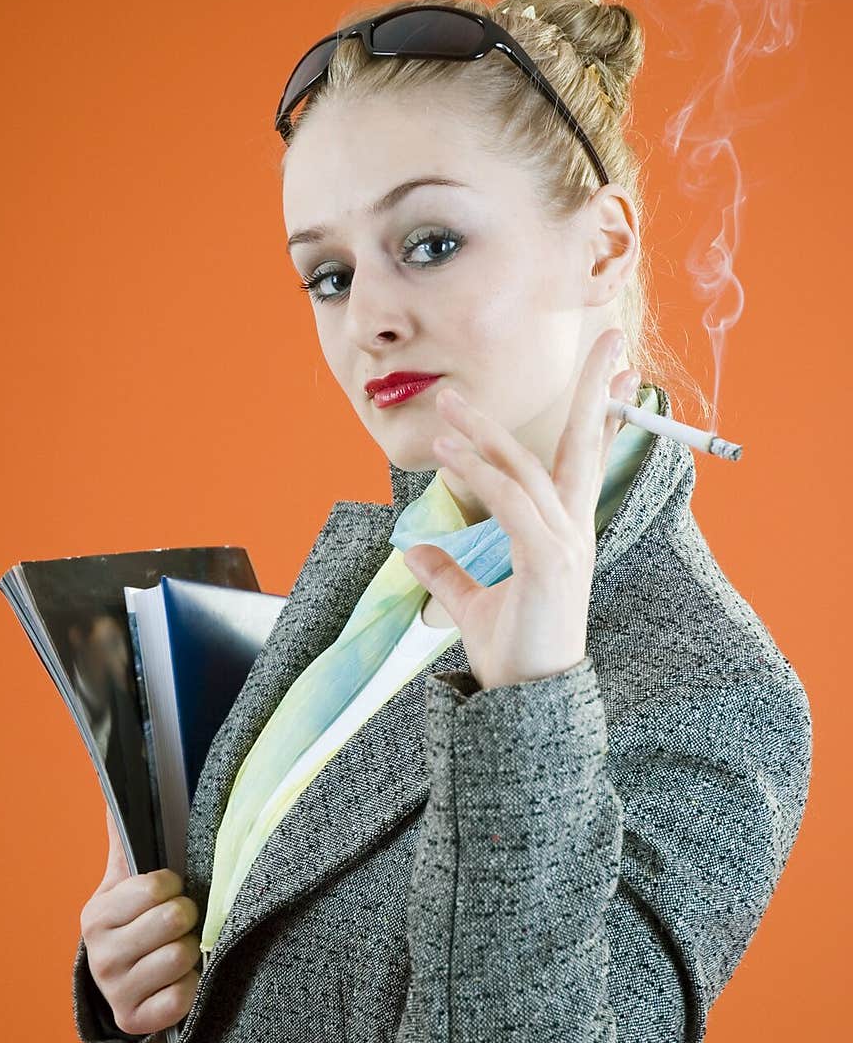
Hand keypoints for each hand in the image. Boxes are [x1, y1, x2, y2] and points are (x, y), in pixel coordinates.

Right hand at [79, 805, 201, 1036]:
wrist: (125, 986)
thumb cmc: (135, 922)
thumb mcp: (125, 883)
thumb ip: (125, 840)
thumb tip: (113, 791)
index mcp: (97, 914)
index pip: (156, 886)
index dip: (174, 886)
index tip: (170, 892)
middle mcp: (100, 955)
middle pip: (173, 919)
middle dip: (187, 918)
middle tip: (180, 924)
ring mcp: (116, 991)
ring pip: (181, 956)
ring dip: (191, 953)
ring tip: (179, 951)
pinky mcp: (135, 1021)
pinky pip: (182, 997)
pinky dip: (190, 988)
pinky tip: (180, 981)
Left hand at [403, 328, 640, 689]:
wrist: (528, 705)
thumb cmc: (514, 656)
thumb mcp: (474, 605)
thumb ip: (451, 574)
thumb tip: (420, 551)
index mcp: (566, 535)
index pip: (588, 462)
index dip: (604, 416)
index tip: (622, 373)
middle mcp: (574, 532)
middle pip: (586, 446)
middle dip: (597, 389)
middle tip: (608, 336)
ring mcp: (566, 545)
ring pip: (531, 469)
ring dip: (490, 432)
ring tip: (449, 405)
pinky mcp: (548, 561)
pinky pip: (513, 503)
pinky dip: (482, 473)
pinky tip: (450, 453)